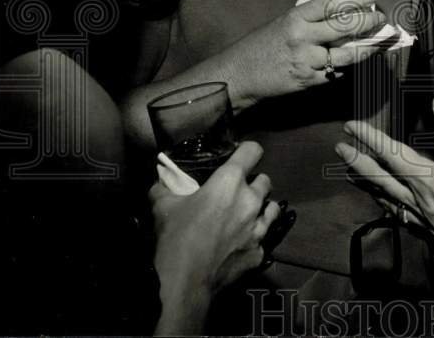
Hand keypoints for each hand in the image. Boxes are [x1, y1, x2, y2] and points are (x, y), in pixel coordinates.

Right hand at [150, 141, 279, 297]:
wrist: (184, 283)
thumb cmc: (175, 238)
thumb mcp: (162, 206)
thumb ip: (165, 187)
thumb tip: (162, 180)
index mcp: (230, 182)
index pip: (253, 150)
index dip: (246, 151)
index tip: (238, 157)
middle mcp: (251, 200)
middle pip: (265, 180)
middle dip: (253, 184)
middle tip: (235, 194)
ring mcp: (259, 228)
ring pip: (272, 208)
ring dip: (261, 208)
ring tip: (246, 216)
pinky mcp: (260, 252)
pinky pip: (262, 239)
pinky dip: (253, 239)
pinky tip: (239, 246)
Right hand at [233, 0, 384, 105]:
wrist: (240, 75)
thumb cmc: (261, 46)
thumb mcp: (282, 23)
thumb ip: (309, 20)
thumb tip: (340, 16)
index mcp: (296, 17)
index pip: (331, 3)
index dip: (354, 0)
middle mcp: (303, 37)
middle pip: (345, 27)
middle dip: (367, 22)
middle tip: (380, 20)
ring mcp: (308, 60)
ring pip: (347, 54)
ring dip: (366, 49)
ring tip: (378, 44)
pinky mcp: (310, 80)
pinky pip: (335, 73)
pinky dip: (344, 68)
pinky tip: (350, 62)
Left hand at [336, 95, 433, 292]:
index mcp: (429, 184)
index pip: (393, 155)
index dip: (372, 138)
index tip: (350, 126)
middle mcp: (420, 202)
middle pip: (382, 179)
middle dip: (360, 162)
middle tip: (339, 149)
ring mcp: (425, 221)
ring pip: (388, 198)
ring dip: (369, 184)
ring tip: (353, 176)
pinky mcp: (433, 236)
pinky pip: (401, 216)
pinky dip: (390, 206)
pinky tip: (393, 208)